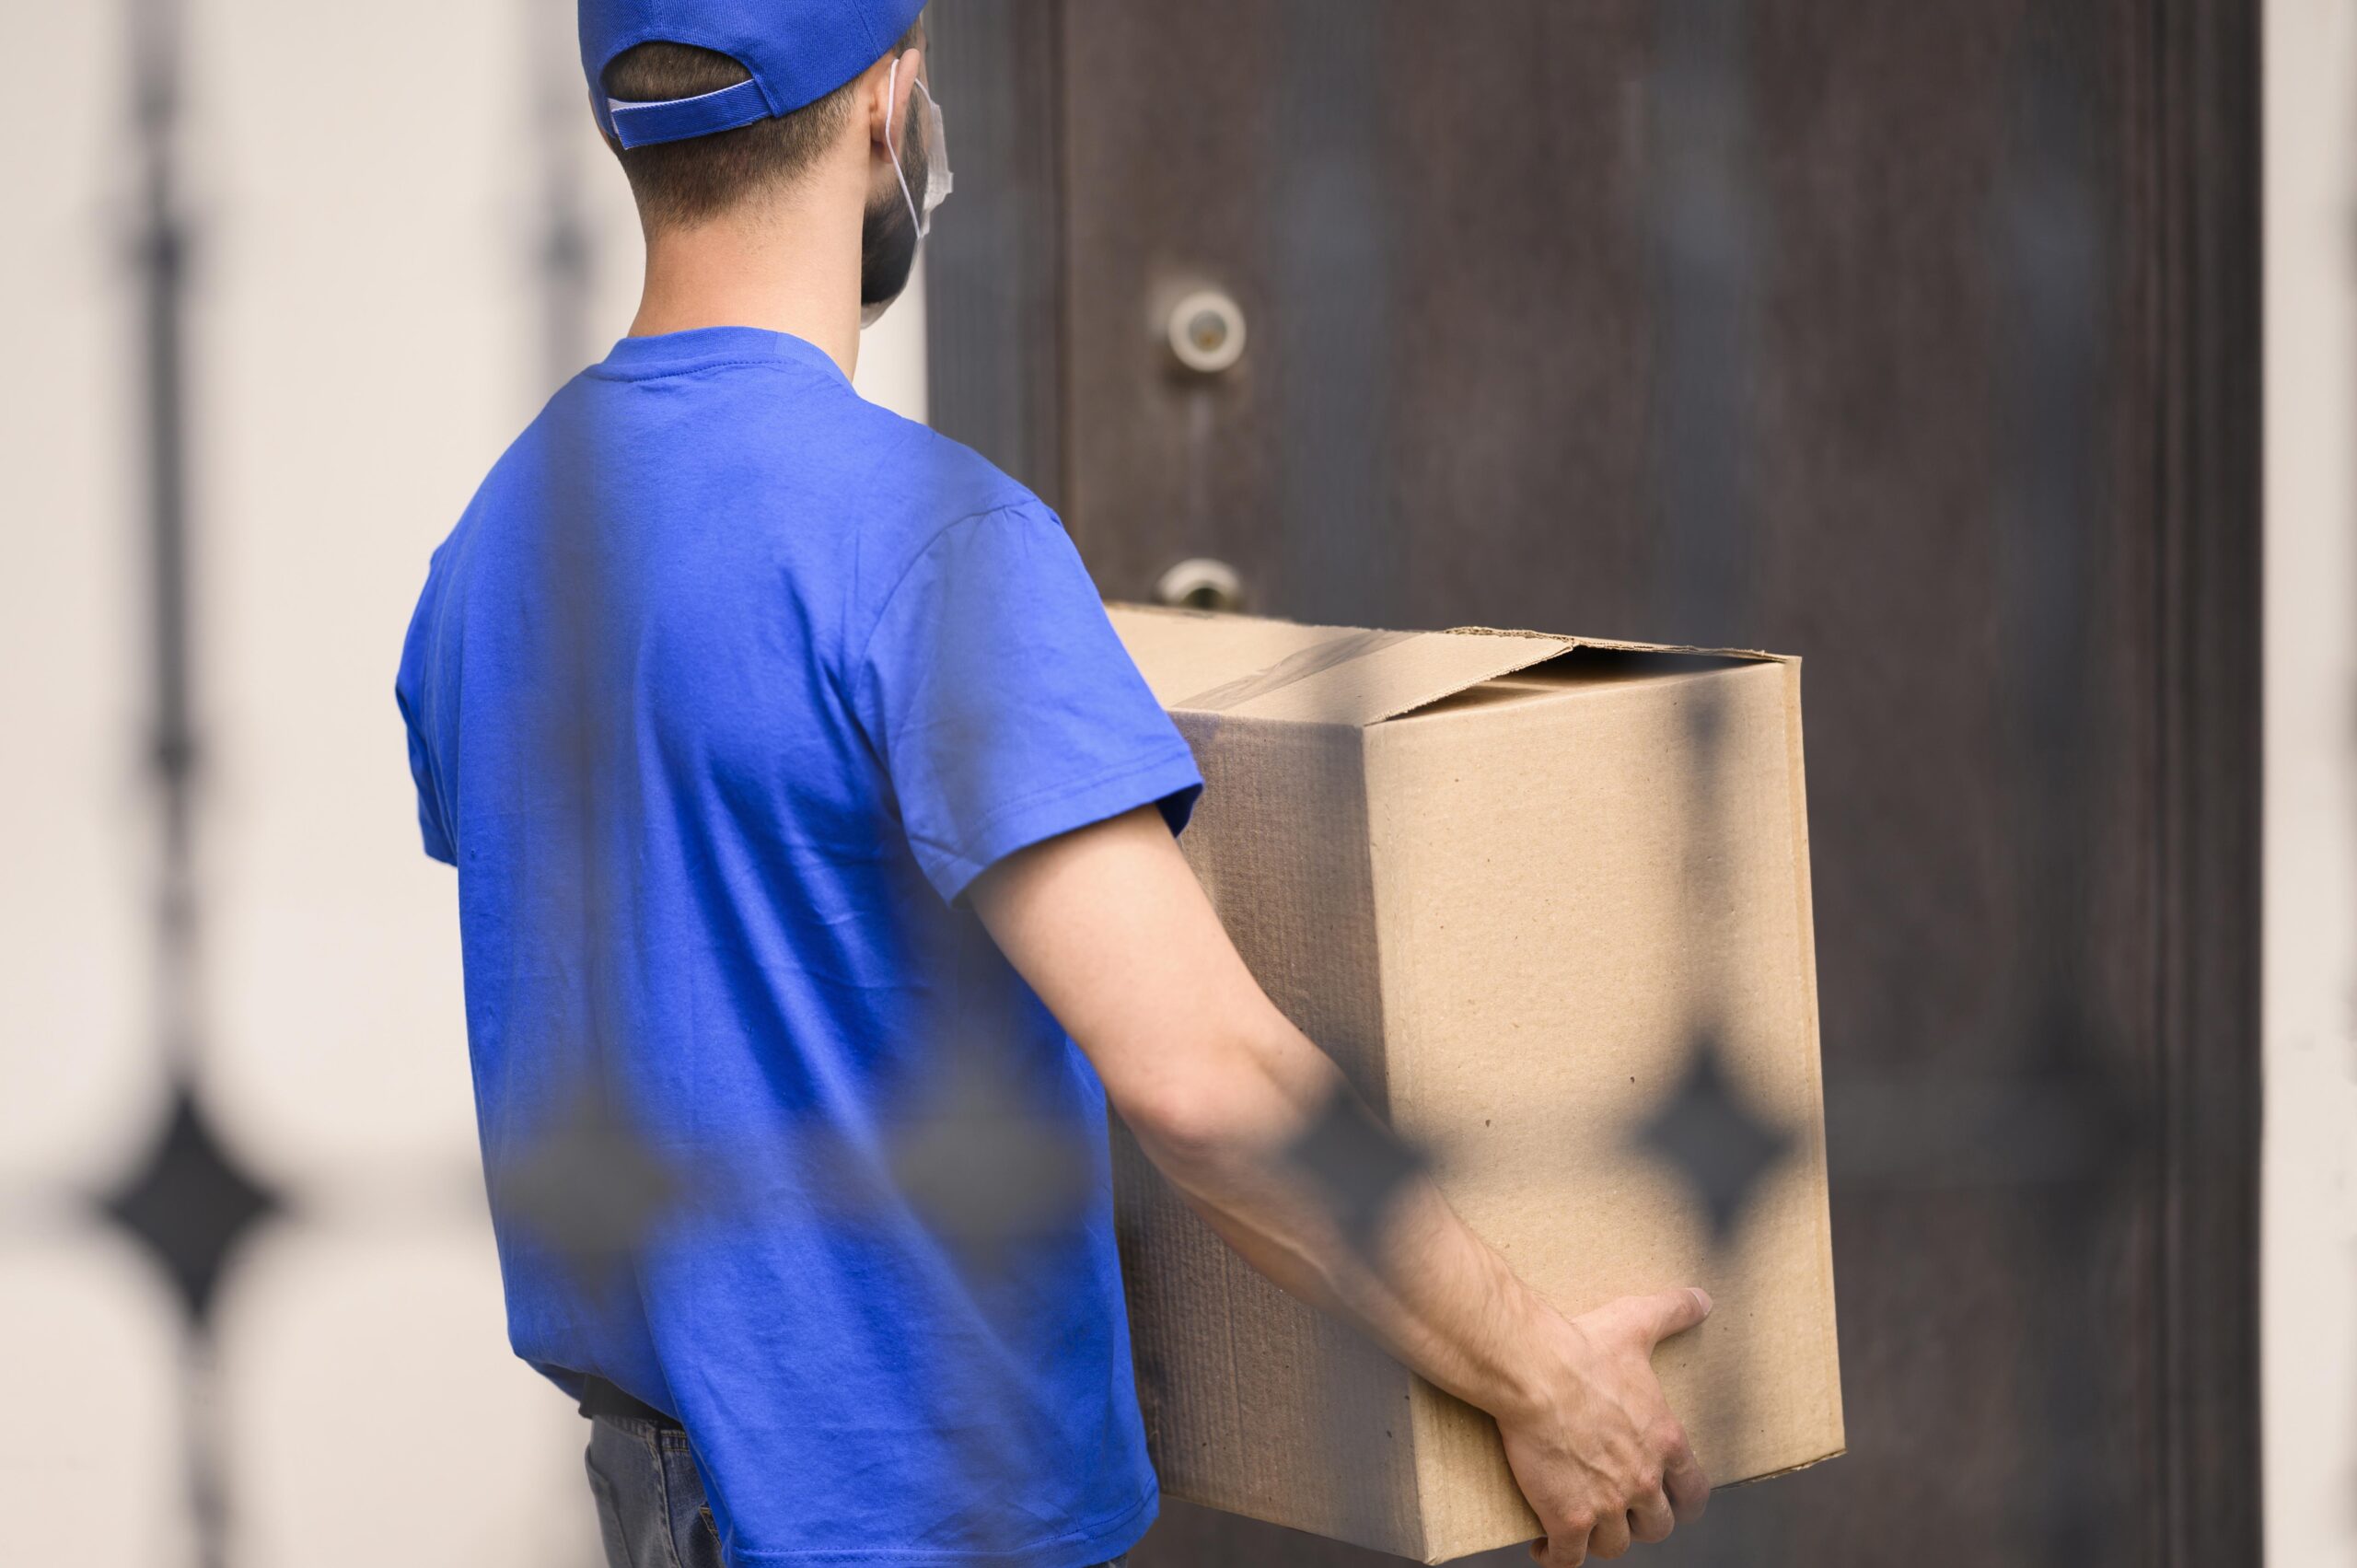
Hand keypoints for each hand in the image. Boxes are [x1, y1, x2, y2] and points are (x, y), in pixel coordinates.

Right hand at [1497, 1288, 1712, 1565]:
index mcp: (1665, 1442)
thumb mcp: (1636, 1322)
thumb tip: (1703, 1297)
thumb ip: (1672, 1311)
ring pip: (1615, 1546)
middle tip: (1619, 1511)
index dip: (1684, 1503)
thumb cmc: (1584, 1345)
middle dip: (1641, 1522)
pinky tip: (1541, 1549)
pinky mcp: (1567, 1517)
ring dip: (1600, 1540)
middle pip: (1656, 1526)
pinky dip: (1554, 1557)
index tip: (1672, 1504)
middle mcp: (1643, 1480)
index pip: (1693, 1493)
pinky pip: (1567, 1557)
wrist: (1533, 1369)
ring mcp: (1606, 1504)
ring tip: (1582, 1528)